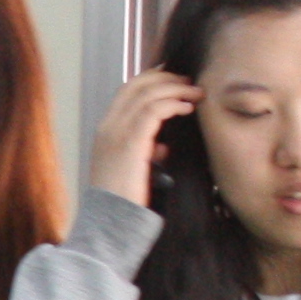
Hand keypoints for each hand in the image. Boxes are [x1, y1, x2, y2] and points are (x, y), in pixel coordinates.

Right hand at [88, 69, 200, 203]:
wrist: (111, 222)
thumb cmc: (123, 200)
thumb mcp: (130, 170)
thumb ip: (143, 153)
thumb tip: (162, 146)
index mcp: (105, 131)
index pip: (127, 91)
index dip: (152, 79)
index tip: (175, 80)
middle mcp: (108, 126)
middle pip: (136, 85)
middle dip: (166, 77)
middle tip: (189, 82)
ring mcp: (117, 133)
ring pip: (147, 94)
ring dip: (175, 88)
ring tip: (196, 92)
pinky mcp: (131, 142)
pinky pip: (154, 110)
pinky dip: (173, 103)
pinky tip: (187, 107)